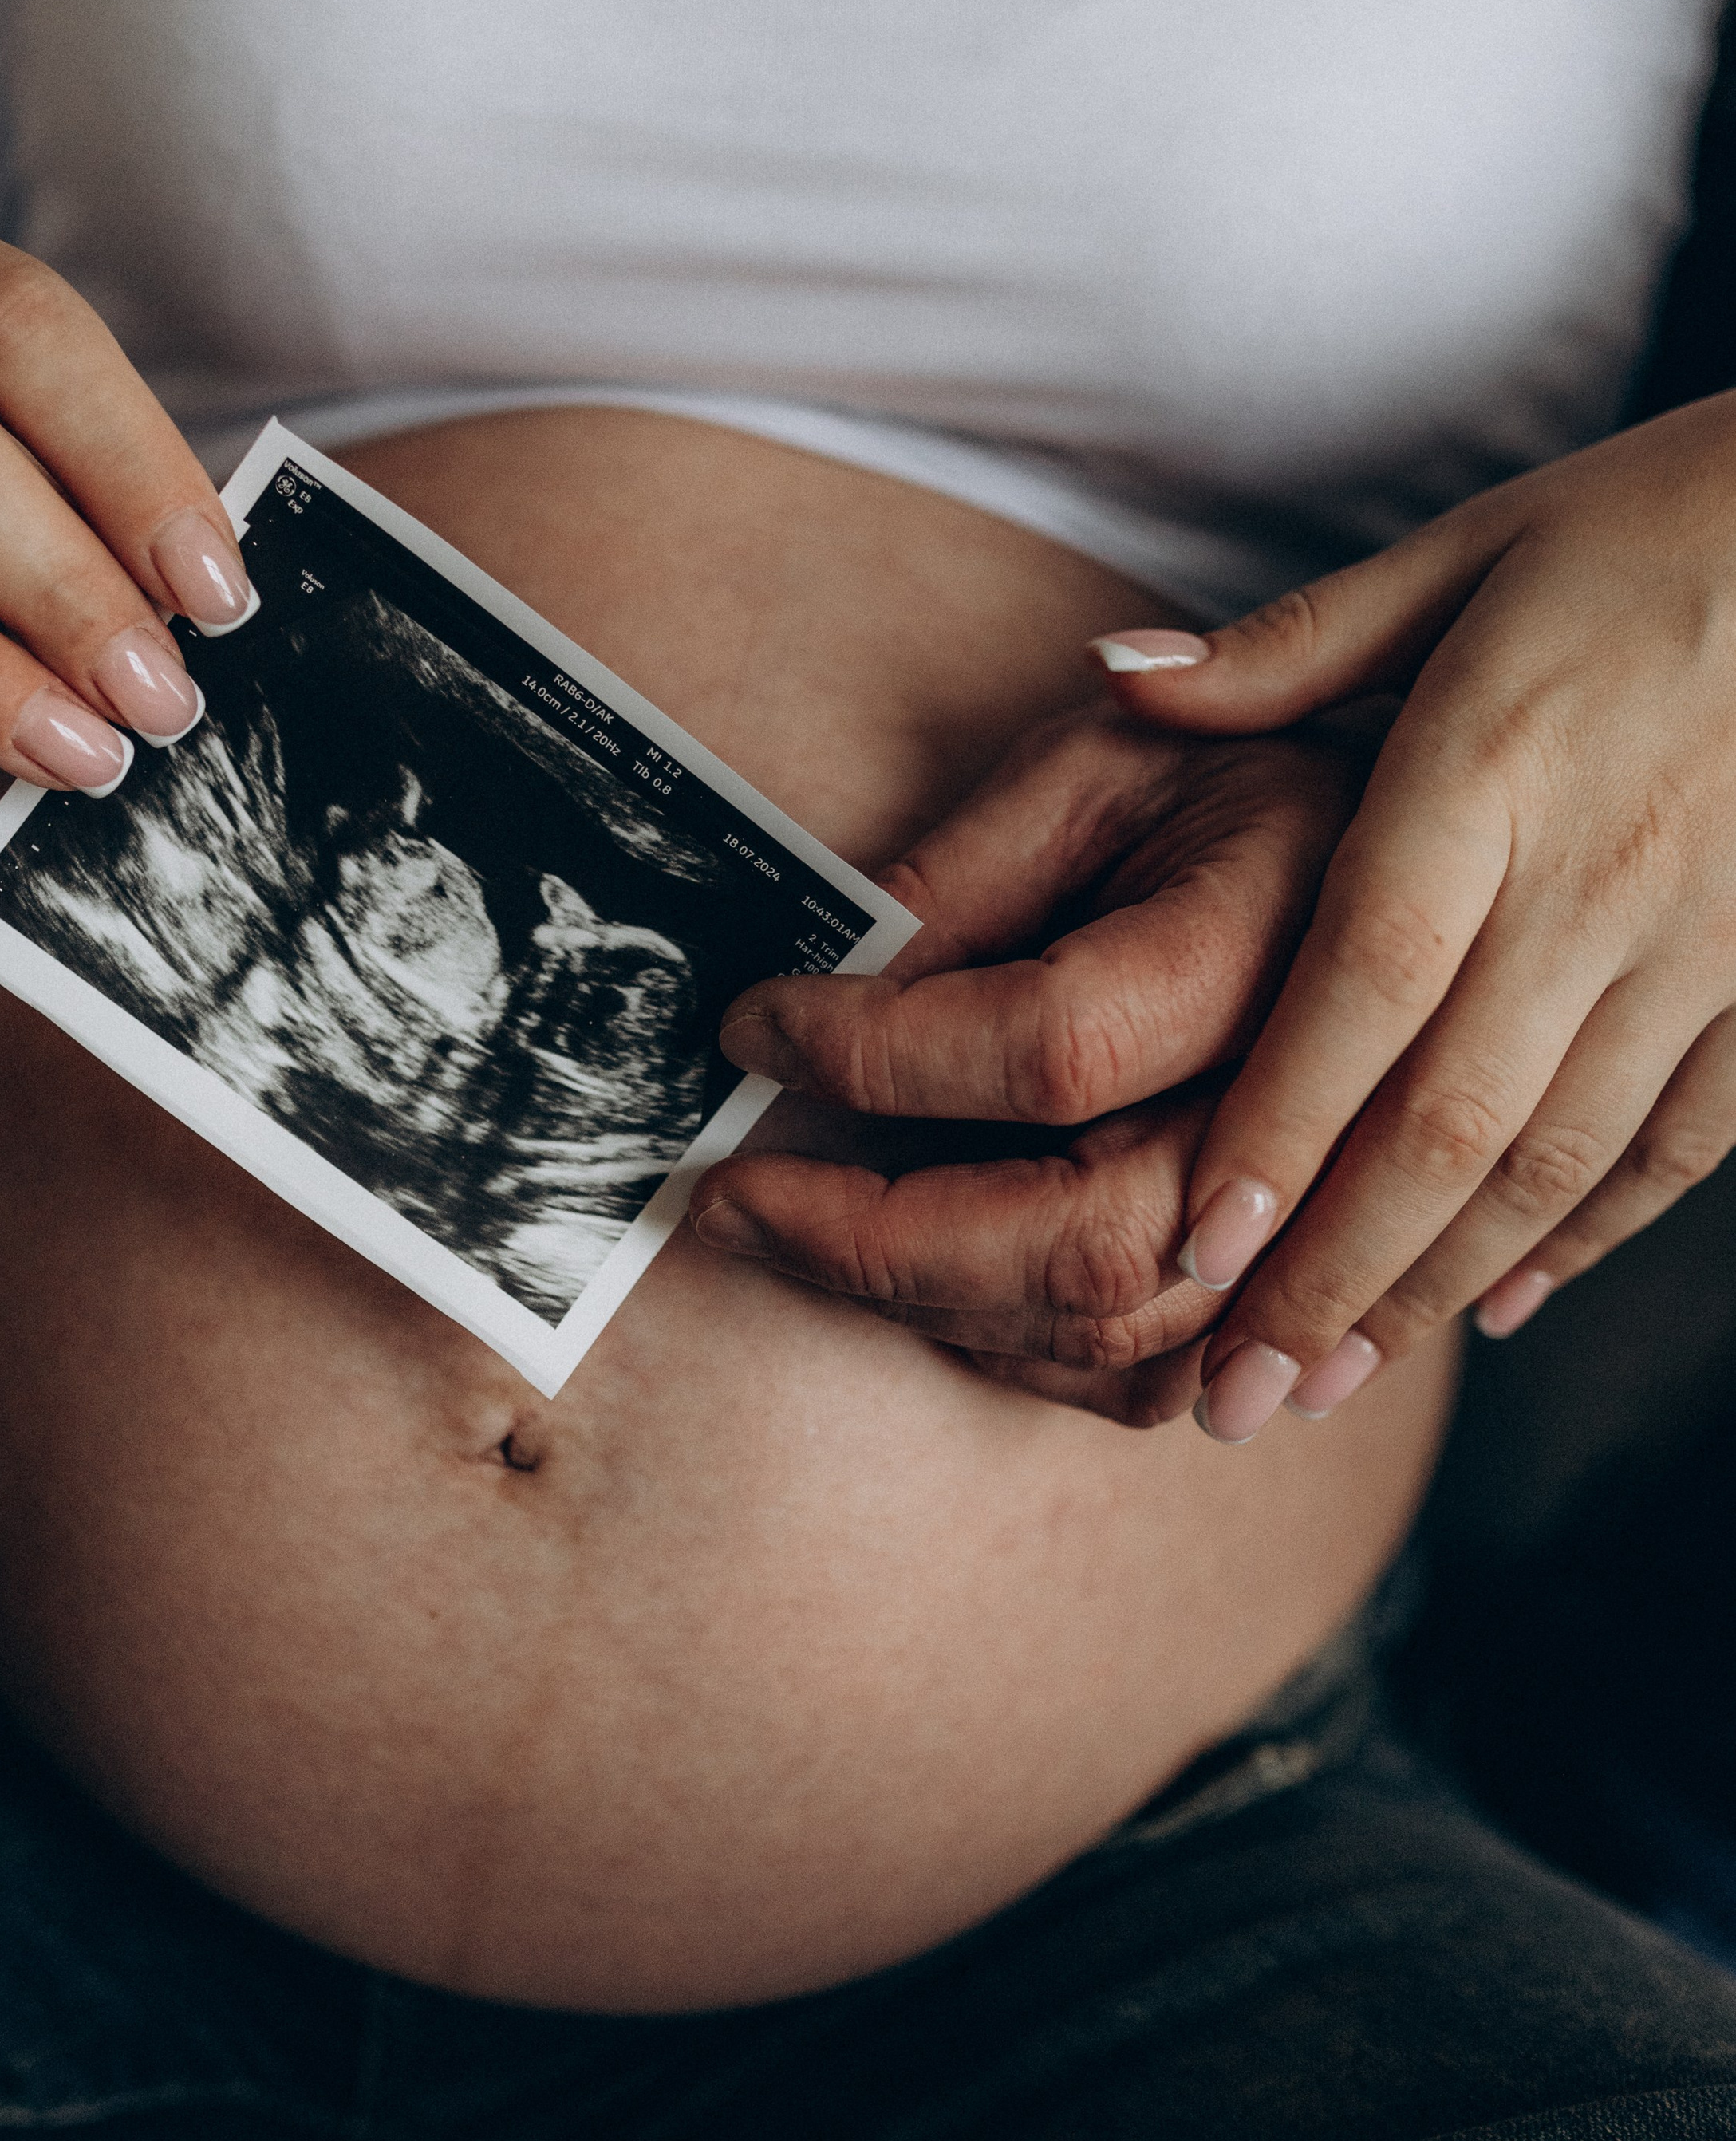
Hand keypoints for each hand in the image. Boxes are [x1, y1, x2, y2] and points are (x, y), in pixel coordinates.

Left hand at [690, 703, 1359, 1415]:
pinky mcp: (1299, 1289)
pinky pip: (1145, 1383)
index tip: (754, 1027)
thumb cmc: (1239, 789)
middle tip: (729, 1197)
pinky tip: (922, 1282)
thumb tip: (835, 976)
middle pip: (1076, 1240)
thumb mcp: (1105, 758)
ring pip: (1105, 1332)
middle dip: (866, 1238)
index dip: (877, 1052)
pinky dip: (1011, 1347)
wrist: (1411, 865)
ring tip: (797, 1234)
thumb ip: (971, 864)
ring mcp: (1319, 1221)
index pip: (1051, 1048)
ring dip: (921, 1303)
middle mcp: (1316, 1112)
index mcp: (1276, 950)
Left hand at [1082, 393, 1735, 1439]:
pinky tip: (1495, 1308)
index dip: (1282, 1129)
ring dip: (1429, 1288)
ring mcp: (1703, 946)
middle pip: (1446, 1121)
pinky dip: (1584, 1237)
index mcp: (1492, 770)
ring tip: (1324, 1387)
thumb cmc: (1665, 525)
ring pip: (1550, 1161)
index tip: (1197, 1252)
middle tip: (1228, 1400)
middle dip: (1328, 1278)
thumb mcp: (1473, 548)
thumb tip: (1112, 677)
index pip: (1366, 984)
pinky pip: (1676, 1145)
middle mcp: (1594, 881)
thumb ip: (1290, 646)